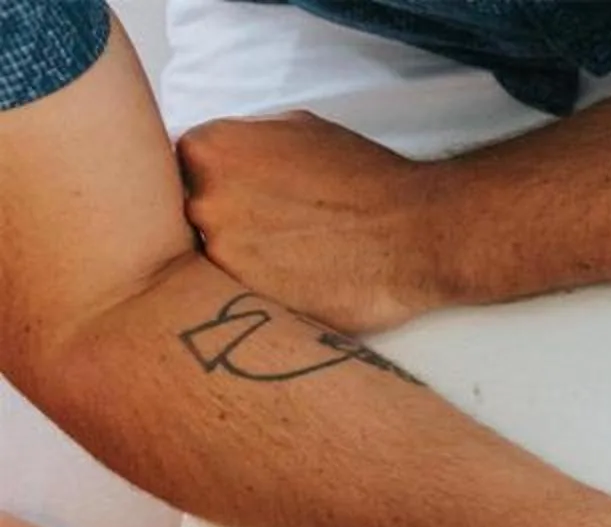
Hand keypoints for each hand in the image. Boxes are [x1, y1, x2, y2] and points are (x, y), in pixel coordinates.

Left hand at [178, 113, 447, 333]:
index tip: (241, 200)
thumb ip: (247, 141)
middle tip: (270, 233)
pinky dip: (262, 293)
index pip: (179, 173)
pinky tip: (300, 282)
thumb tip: (231, 158)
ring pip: (211, 262)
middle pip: (187, 218)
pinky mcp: (247, 300)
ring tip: (291, 261)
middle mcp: (202, 200)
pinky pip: (238, 297)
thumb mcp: (298, 127)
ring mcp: (221, 255)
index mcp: (207, 150)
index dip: (213, 189)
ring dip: (243, 263)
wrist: (417, 232)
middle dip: (224, 225)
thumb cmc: (366, 179)